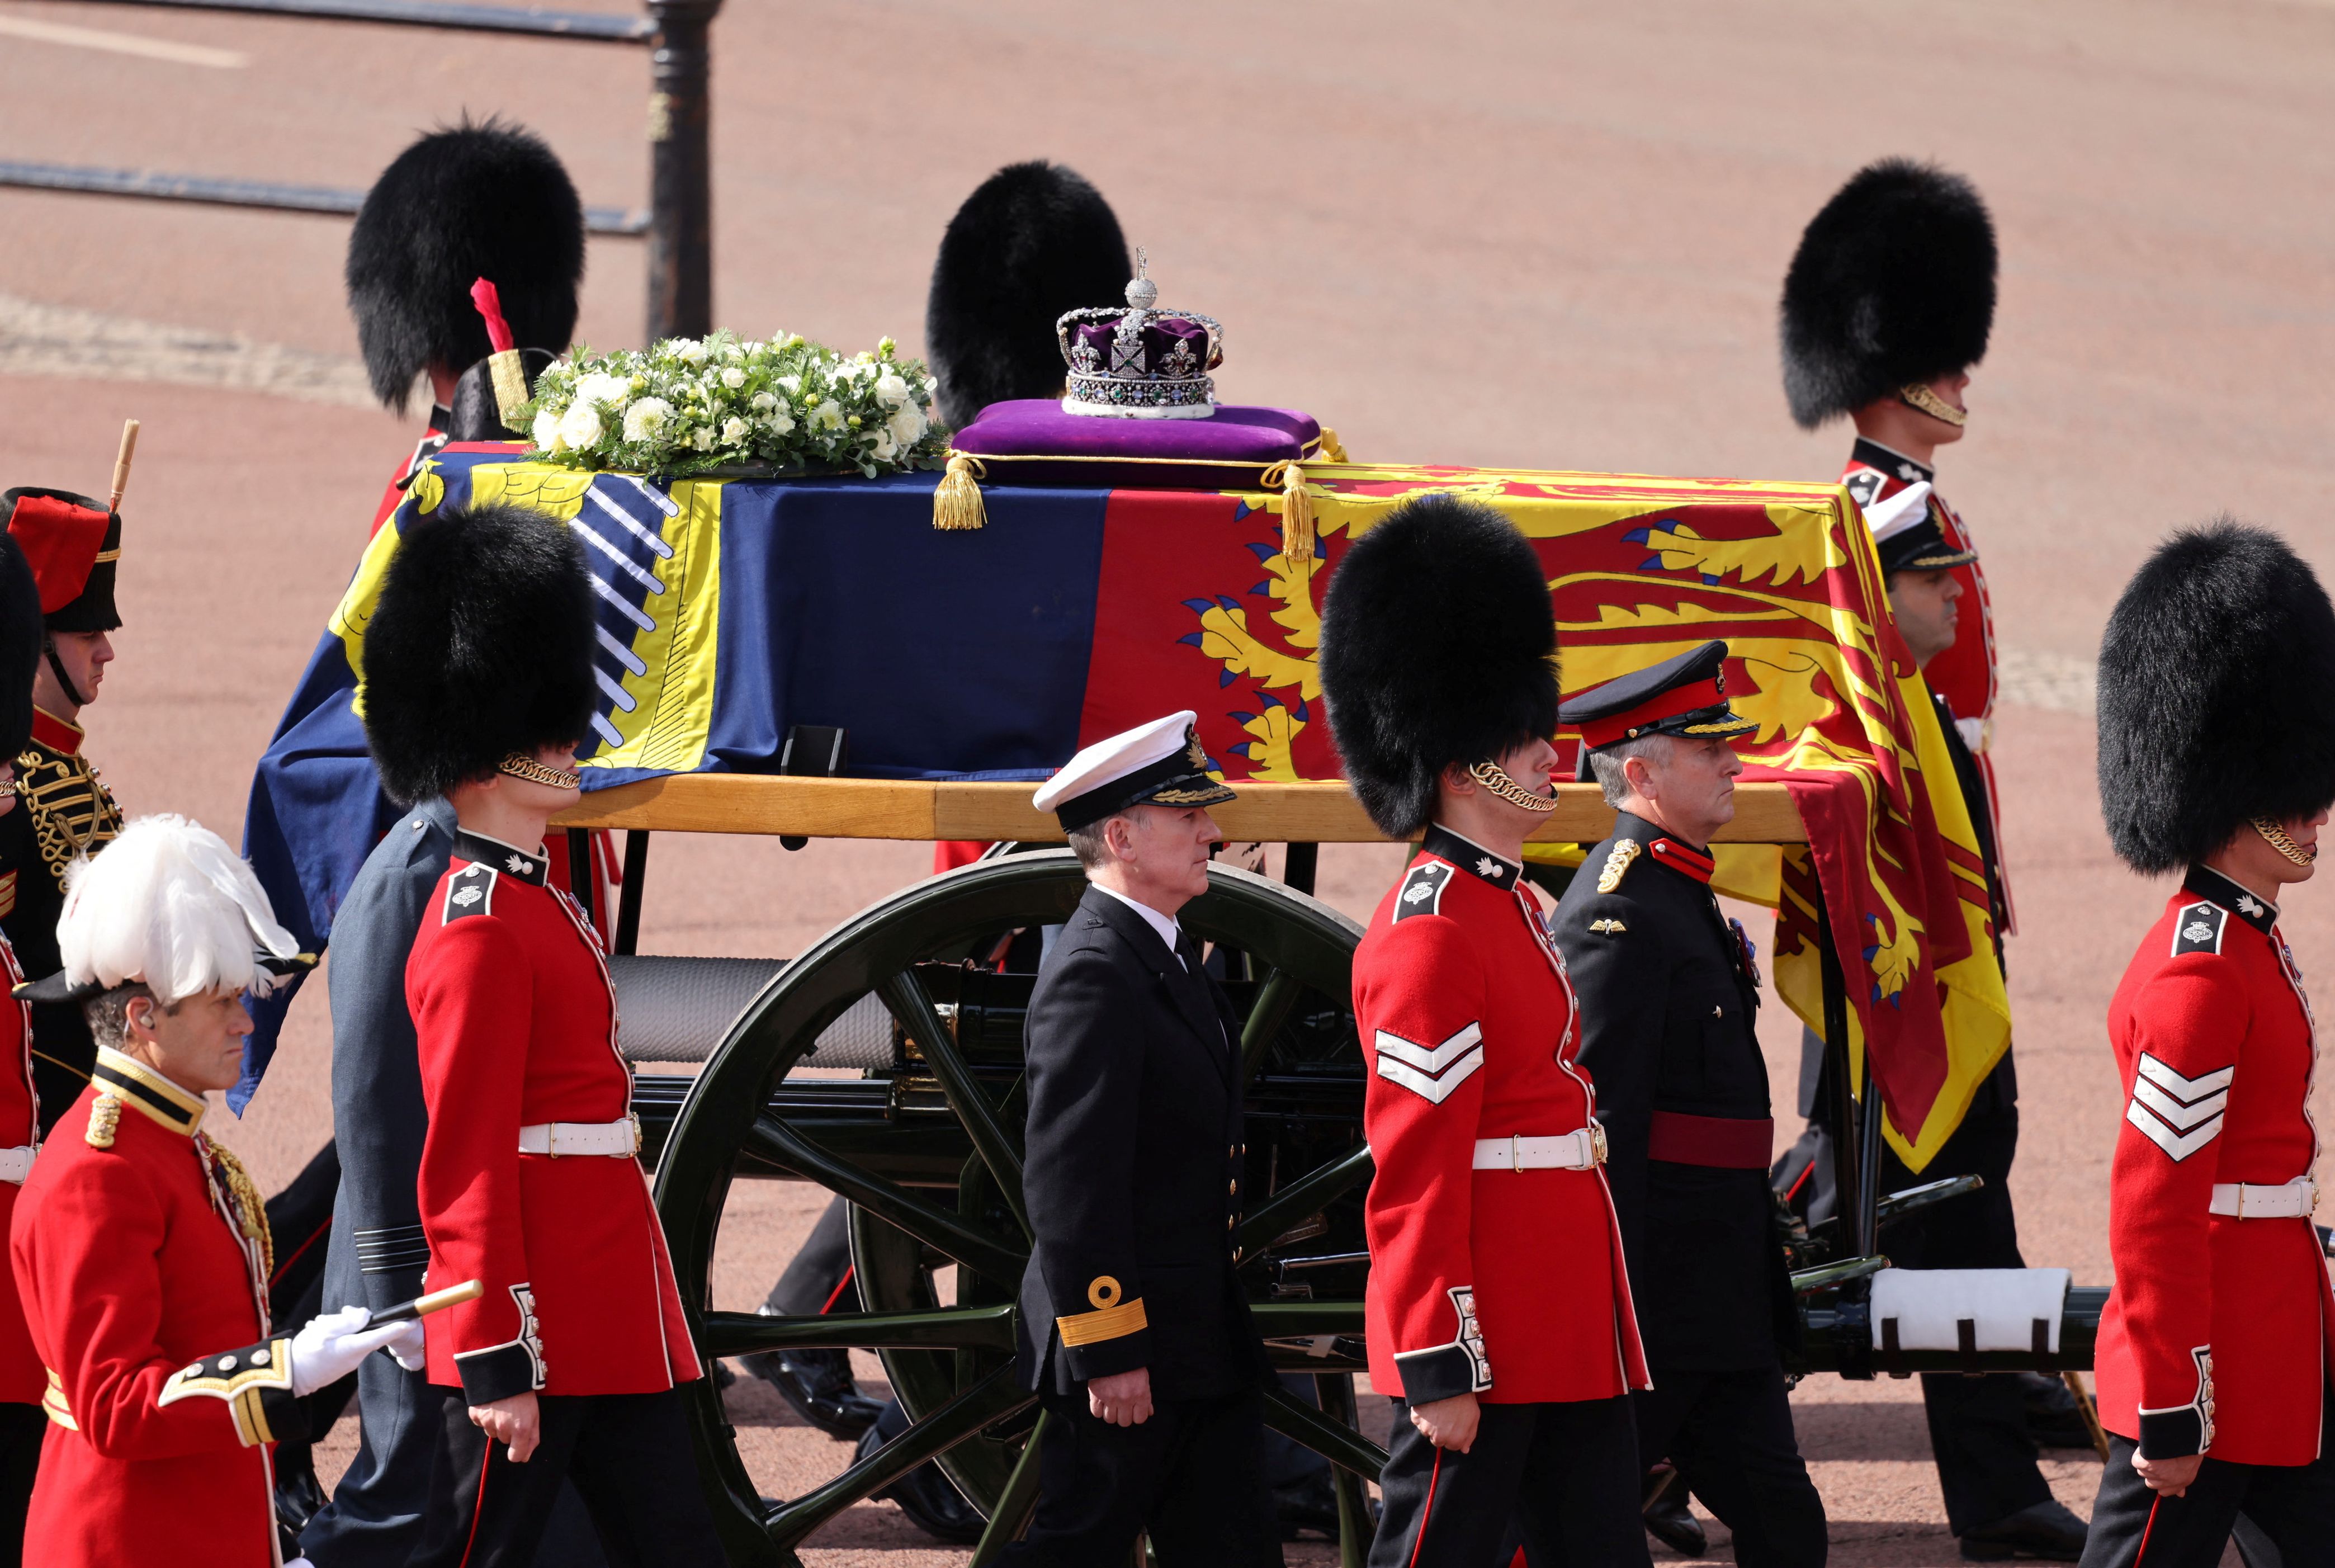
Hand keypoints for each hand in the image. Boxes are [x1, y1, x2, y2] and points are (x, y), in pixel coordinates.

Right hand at [288, 1305, 427, 1395]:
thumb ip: (347, 1321)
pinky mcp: (340, 1364)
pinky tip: (318, 1332)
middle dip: (355, 1319)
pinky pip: (344, 1344)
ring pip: (353, 1336)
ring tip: (320, 1324)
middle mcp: (355, 1356)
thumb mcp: (324, 1330)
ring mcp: (348, 1362)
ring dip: (340, 1326)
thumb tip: (366, 1316)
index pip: (381, 1335)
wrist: (288, 1378)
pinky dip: (334, 1335)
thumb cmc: (304, 1353)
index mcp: (353, 1347)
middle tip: (341, 1312)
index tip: (412, 1321)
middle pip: (366, 1331)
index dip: (397, 1327)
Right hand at [470, 1391, 541, 1461]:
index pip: (515, 1456)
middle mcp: (503, 1428)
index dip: (517, 1452)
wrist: (505, 1371)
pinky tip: (492, 1404)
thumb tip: (524, 1458)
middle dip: (508, 1430)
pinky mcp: (475, 1414)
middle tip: (513, 1413)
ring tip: (502, 1406)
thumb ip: (532, 1438)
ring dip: (496, 1423)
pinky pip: (480, 1422)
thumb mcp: (535, 1414)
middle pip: (504, 1440)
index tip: (518, 1446)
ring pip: (492, 1432)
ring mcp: (487, 1421)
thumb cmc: (523, 1393)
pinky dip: (485, 1416)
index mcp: (520, 1429)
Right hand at [1087, 1367, 1152, 1426]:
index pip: (1140, 1419)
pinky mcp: (1096, 1395)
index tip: (1133, 1410)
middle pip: (1124, 1422)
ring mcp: (1110, 1398)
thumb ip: (1146, 1397)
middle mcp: (1126, 1399)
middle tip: (1121, 1406)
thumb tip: (1149, 1412)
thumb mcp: (1143, 1378)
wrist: (1111, 1347)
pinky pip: (1096, 1413)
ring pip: (1110, 1419)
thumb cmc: (1130, 1362)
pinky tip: (1101, 1401)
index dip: (1136, 1415)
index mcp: (1141, 1394)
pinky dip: (1098, 1409)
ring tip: (1111, 1402)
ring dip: (1110, 1413)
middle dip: (1123, 1415)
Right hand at [1409, 1391, 1478, 1451]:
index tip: (1454, 1424)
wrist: (1449, 1383)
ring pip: (1427, 1431)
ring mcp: (1426, 1428)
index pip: (1451, 1446)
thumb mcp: (1474, 1418)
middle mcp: (1439, 1438)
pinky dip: (1421, 1415)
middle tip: (1445, 1416)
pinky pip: (1417, 1420)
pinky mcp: (1416, 1418)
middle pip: (1437, 1440)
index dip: (1453, 1435)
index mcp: (1454, 1441)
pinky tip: (1429, 1406)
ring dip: (1430, 1424)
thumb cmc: (1464, 1400)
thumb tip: (1464, 1450)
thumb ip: (1469, 1436)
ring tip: (1437, 1409)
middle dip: (1441, 1431)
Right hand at [2133, 1449, 2202, 1496]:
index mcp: (2182, 1482)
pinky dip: (2138, 1455)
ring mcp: (2156, 1474)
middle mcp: (2168, 1481)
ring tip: (2152, 1451)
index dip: (2161, 1483)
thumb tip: (2180, 1494)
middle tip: (2155, 1460)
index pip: (2165, 1492)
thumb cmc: (2192, 1448)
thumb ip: (2184, 1481)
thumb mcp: (2193, 1466)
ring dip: (2144, 1462)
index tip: (2160, 1474)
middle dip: (2151, 1473)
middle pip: (2150, 1484)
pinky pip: (2136, 1462)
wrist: (2184, 1438)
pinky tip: (2145, 1448)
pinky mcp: (2146, 1465)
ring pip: (2142, 1472)